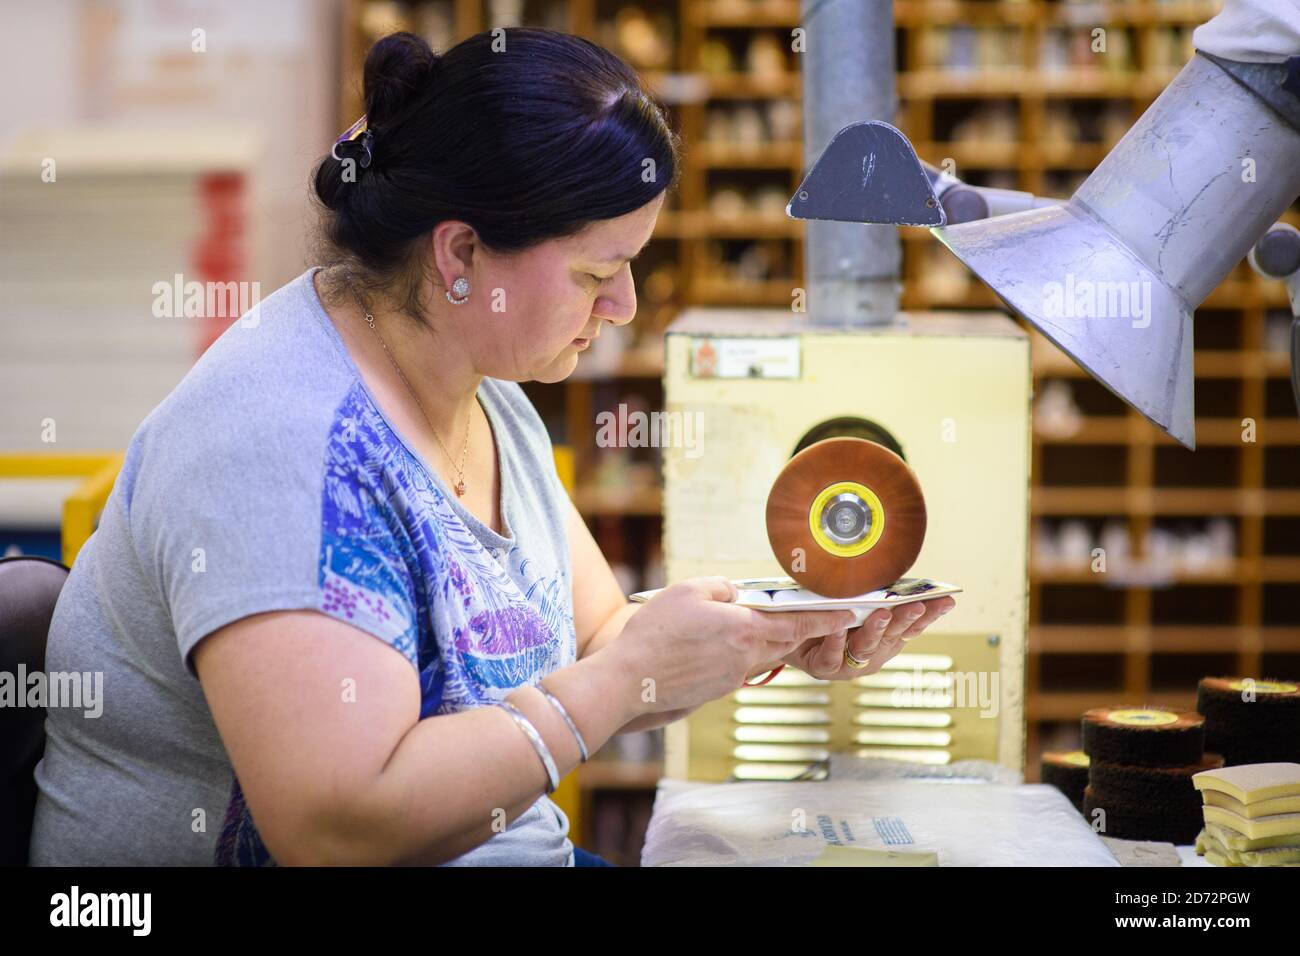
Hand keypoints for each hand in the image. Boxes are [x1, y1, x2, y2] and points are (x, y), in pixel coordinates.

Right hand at [608, 576, 857, 713]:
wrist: (631, 680)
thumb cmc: (656, 633)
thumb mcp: (689, 591)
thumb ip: (722, 588)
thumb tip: (737, 595)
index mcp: (745, 630)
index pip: (797, 624)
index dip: (826, 619)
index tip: (849, 614)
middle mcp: (746, 658)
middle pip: (784, 641)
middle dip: (798, 628)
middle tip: (810, 615)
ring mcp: (733, 678)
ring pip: (763, 656)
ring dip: (769, 641)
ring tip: (757, 625)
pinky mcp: (718, 691)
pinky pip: (741, 668)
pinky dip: (742, 654)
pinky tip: (721, 645)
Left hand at [767, 596, 956, 680]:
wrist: (791, 635)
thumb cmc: (828, 614)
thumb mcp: (854, 600)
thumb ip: (874, 593)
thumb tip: (892, 567)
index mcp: (886, 635)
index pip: (914, 624)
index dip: (931, 613)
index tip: (947, 599)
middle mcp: (874, 651)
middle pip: (894, 635)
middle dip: (906, 619)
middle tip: (917, 605)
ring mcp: (851, 663)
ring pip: (867, 647)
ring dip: (875, 630)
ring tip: (881, 614)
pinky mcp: (826, 668)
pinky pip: (832, 656)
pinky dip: (836, 642)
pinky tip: (838, 629)